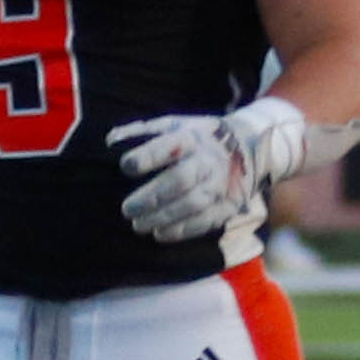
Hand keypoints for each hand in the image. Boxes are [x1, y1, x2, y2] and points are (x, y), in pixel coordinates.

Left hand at [110, 102, 319, 244]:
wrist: (249, 147)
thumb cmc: (197, 137)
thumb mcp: (174, 124)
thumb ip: (142, 132)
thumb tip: (110, 141)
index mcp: (192, 138)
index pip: (169, 146)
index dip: (146, 157)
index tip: (125, 167)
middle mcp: (208, 161)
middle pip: (180, 180)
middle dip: (151, 197)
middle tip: (126, 208)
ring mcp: (220, 184)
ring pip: (192, 204)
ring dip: (162, 218)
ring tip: (138, 224)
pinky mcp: (228, 205)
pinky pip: (205, 222)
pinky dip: (180, 231)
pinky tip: (159, 234)